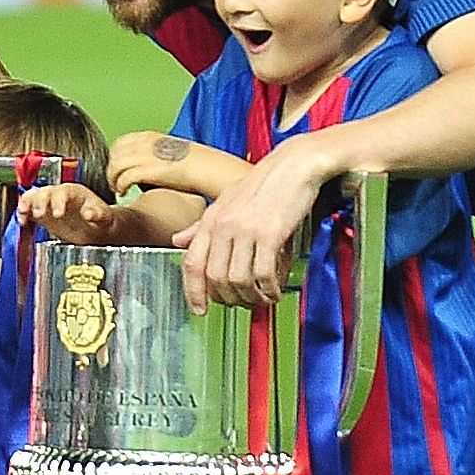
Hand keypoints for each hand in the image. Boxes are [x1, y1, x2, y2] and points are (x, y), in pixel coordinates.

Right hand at [16, 183, 118, 244]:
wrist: (95, 228)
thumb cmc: (100, 220)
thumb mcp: (104, 218)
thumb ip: (98, 214)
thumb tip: (89, 214)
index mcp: (75, 192)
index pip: (64, 191)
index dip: (59, 200)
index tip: (58, 214)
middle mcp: (59, 194)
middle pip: (46, 191)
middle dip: (40, 201)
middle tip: (40, 214)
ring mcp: (49, 202)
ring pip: (34, 196)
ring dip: (27, 203)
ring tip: (24, 213)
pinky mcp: (42, 213)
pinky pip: (29, 208)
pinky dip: (23, 213)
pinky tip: (22, 221)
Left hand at [108, 132, 246, 198]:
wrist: (207, 167)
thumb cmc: (195, 163)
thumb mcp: (170, 150)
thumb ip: (155, 154)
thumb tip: (147, 166)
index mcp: (150, 137)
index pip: (120, 142)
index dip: (115, 157)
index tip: (118, 170)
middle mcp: (145, 143)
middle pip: (114, 153)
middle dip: (111, 168)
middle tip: (115, 182)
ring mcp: (145, 156)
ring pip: (115, 165)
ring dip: (113, 179)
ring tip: (118, 189)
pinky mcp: (148, 170)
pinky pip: (124, 177)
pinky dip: (120, 185)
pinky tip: (124, 192)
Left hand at [176, 139, 327, 312]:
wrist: (296, 164)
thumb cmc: (265, 182)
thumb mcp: (227, 200)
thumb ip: (202, 225)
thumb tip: (178, 241)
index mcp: (211, 219)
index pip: (192, 263)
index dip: (194, 292)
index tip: (200, 310)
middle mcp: (224, 225)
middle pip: (215, 278)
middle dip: (229, 299)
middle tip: (243, 303)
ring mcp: (246, 230)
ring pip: (238, 280)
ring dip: (251, 297)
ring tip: (262, 298)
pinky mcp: (270, 234)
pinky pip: (263, 274)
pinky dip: (269, 289)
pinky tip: (275, 290)